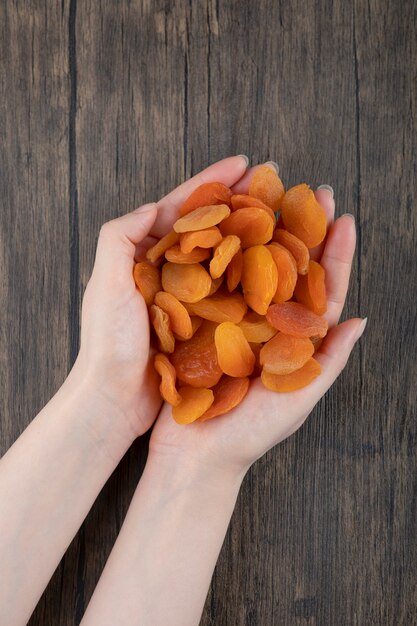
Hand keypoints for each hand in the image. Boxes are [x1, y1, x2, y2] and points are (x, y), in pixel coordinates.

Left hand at [72, 156, 249, 443]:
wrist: (114, 399)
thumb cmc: (108, 345)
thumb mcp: (105, 285)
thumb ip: (119, 239)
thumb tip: (152, 204)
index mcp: (143, 255)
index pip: (182, 208)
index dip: (212, 182)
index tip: (244, 162)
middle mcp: (166, 270)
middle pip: (208, 226)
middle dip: (239, 200)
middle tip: (273, 181)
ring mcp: (184, 295)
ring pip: (222, 255)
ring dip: (249, 234)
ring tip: (281, 217)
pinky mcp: (196, 321)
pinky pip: (228, 290)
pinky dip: (248, 275)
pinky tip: (272, 267)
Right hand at [149, 169, 364, 478]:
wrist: (193, 454)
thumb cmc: (249, 434)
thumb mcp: (298, 398)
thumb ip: (329, 361)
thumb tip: (362, 319)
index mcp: (296, 340)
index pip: (324, 289)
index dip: (336, 253)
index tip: (345, 218)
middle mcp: (267, 324)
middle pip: (291, 268)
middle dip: (304, 228)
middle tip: (313, 190)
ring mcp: (234, 321)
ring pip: (253, 267)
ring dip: (265, 231)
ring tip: (272, 196)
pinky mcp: (202, 323)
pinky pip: (215, 282)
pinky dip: (222, 253)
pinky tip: (225, 226)